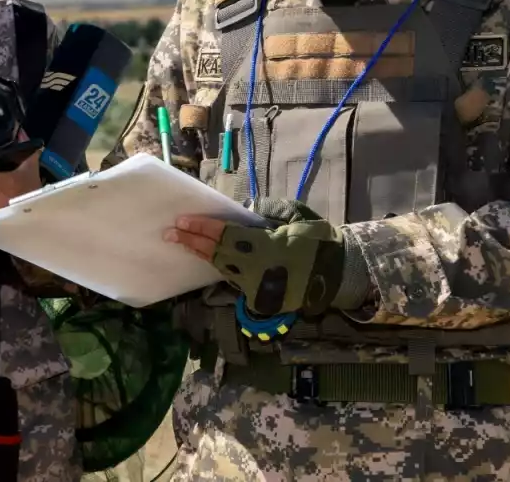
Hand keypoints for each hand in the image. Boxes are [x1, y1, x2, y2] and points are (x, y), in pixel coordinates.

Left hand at [167, 209, 344, 317]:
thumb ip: (269, 212)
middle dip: (193, 242)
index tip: (183, 222)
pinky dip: (221, 267)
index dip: (202, 228)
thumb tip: (246, 210)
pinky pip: (235, 279)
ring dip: (202, 255)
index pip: (225, 235)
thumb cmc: (318, 242)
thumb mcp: (296, 217)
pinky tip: (207, 258)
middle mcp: (256, 268)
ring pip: (222, 268)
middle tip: (171, 233)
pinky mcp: (259, 299)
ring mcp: (256, 286)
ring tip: (183, 244)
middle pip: (216, 253)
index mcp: (266, 246)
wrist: (338, 275)